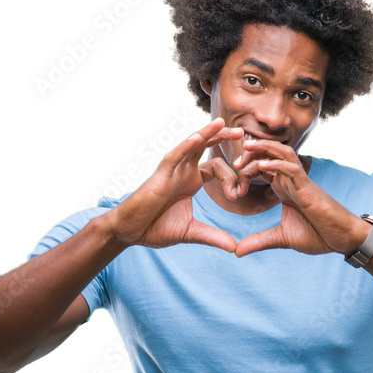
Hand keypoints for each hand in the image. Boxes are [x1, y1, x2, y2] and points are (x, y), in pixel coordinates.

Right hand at [102, 118, 243, 250]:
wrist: (130, 233)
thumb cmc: (155, 228)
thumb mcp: (190, 233)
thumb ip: (213, 237)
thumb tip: (235, 248)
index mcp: (192, 182)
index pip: (217, 168)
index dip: (231, 178)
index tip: (237, 195)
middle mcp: (183, 172)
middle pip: (206, 148)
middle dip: (223, 138)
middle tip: (242, 133)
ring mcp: (172, 171)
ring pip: (191, 146)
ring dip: (207, 134)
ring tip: (222, 124)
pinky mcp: (160, 175)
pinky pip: (174, 156)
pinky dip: (186, 146)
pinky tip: (199, 137)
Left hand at [228, 140, 370, 257]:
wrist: (342, 240)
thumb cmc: (318, 236)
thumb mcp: (281, 239)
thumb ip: (259, 242)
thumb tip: (236, 252)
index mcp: (284, 189)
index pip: (261, 168)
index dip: (245, 170)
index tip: (231, 184)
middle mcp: (291, 181)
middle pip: (269, 155)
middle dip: (250, 154)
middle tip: (233, 163)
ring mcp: (300, 182)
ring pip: (282, 153)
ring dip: (264, 148)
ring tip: (246, 148)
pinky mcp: (308, 188)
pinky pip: (292, 168)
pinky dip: (277, 163)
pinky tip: (262, 165)